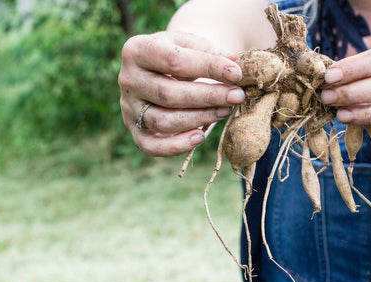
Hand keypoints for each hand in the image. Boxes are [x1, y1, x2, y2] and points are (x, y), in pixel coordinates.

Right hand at [119, 31, 244, 156]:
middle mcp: (127, 79)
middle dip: (208, 96)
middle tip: (237, 96)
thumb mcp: (195, 46)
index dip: (208, 68)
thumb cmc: (183, 54)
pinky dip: (176, 146)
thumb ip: (215, 54)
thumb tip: (243, 61)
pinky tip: (201, 136)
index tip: (237, 73)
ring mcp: (128, 107)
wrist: (162, 67)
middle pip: (168, 94)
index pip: (175, 60)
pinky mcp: (134, 129)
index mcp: (138, 50)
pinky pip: (152, 146)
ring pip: (162, 121)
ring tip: (225, 110)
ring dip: (199, 118)